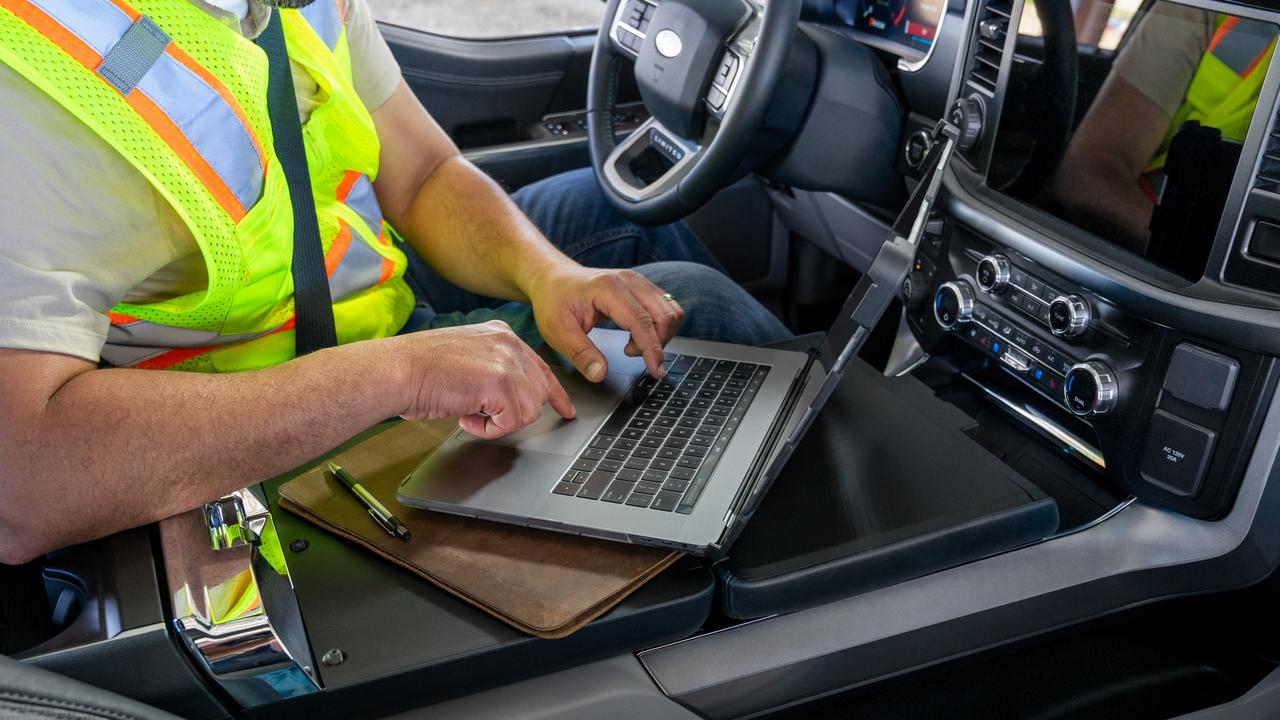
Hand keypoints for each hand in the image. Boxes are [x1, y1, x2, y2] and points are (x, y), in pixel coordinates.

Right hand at [392, 321, 575, 438]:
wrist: (396, 370)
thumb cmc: (419, 369)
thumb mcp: (468, 357)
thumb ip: (495, 368)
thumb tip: (515, 395)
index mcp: (502, 335)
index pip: (541, 367)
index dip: (555, 394)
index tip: (566, 410)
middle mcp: (509, 344)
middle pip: (538, 393)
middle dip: (515, 413)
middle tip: (483, 414)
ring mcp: (506, 362)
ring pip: (528, 411)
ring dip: (498, 421)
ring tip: (468, 410)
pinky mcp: (499, 384)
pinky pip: (510, 423)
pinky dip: (487, 429)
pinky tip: (465, 415)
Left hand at [527, 266, 684, 380]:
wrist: (553, 277)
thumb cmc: (554, 301)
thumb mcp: (558, 331)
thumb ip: (580, 354)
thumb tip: (600, 374)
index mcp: (608, 289)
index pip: (642, 321)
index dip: (652, 349)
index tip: (655, 371)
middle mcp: (629, 281)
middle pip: (665, 315)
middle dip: (657, 344)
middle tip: (630, 355)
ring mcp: (638, 282)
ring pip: (670, 311)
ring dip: (659, 336)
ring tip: (631, 346)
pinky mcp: (642, 288)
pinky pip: (664, 309)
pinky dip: (657, 328)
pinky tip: (635, 337)